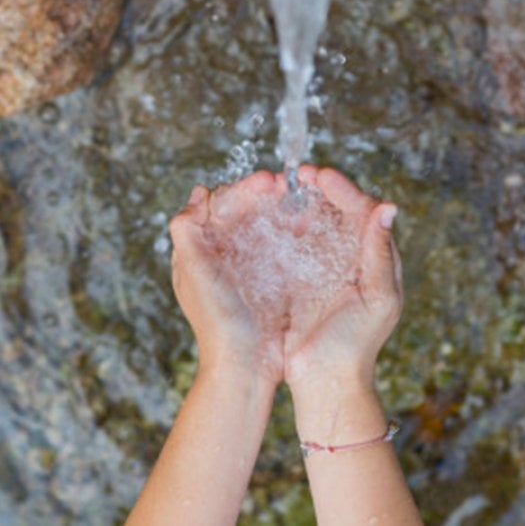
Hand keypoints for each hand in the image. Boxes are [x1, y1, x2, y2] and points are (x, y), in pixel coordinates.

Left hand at [169, 170, 284, 383]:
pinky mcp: (273, 283)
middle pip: (245, 213)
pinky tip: (312, 226)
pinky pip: (283, 249)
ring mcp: (250, 271)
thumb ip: (187, 231)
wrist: (246, 367)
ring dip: (284, 210)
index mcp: (200, 253)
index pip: (220, 206)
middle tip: (291, 184)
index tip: (270, 181)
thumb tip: (199, 194)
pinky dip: (296, 233)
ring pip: (266, 227)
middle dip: (267, 195)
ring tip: (305, 200)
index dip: (244, 189)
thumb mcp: (195, 272)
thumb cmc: (218, 322)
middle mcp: (223, 258)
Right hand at [281, 165, 403, 389]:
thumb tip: (387, 207)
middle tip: (296, 175)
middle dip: (319, 188)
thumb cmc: (357, 343)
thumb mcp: (376, 297)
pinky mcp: (300, 280)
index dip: (342, 188)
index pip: (363, 210)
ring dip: (300, 202)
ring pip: (315, 222)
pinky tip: (268, 215)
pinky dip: (283, 225)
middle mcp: (353, 258)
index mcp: (376, 259)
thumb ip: (380, 253)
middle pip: (338, 210)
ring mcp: (325, 267)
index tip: (318, 175)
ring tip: (281, 187)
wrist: (327, 381)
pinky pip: (293, 243)